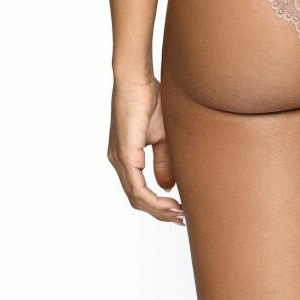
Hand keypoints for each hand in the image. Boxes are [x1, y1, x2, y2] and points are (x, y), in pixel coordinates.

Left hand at [107, 75, 185, 224]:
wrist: (138, 79)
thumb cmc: (150, 100)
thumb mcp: (162, 136)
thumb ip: (163, 161)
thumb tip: (167, 187)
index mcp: (126, 157)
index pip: (139, 191)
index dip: (158, 205)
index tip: (179, 210)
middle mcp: (119, 161)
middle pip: (137, 200)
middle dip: (160, 213)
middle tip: (181, 219)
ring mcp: (119, 159)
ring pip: (136, 197)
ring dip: (158, 210)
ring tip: (178, 214)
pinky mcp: (124, 154)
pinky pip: (136, 186)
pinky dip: (152, 199)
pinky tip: (168, 203)